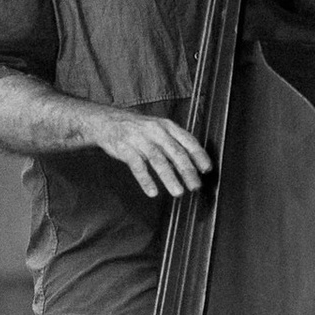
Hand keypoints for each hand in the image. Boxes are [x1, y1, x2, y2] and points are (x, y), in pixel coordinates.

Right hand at [88, 107, 212, 199]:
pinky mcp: (125, 149)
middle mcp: (156, 131)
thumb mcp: (159, 129)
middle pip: (175, 152)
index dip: (199, 155)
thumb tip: (192, 165)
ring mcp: (140, 140)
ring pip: (158, 160)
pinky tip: (153, 192)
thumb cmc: (138, 129)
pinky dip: (146, 180)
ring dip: (170, 178)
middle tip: (196, 186)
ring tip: (178, 192)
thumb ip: (174, 144)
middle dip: (187, 171)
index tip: (206, 169)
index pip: (188, 141)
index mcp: (168, 126)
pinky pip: (138, 166)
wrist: (107, 121)